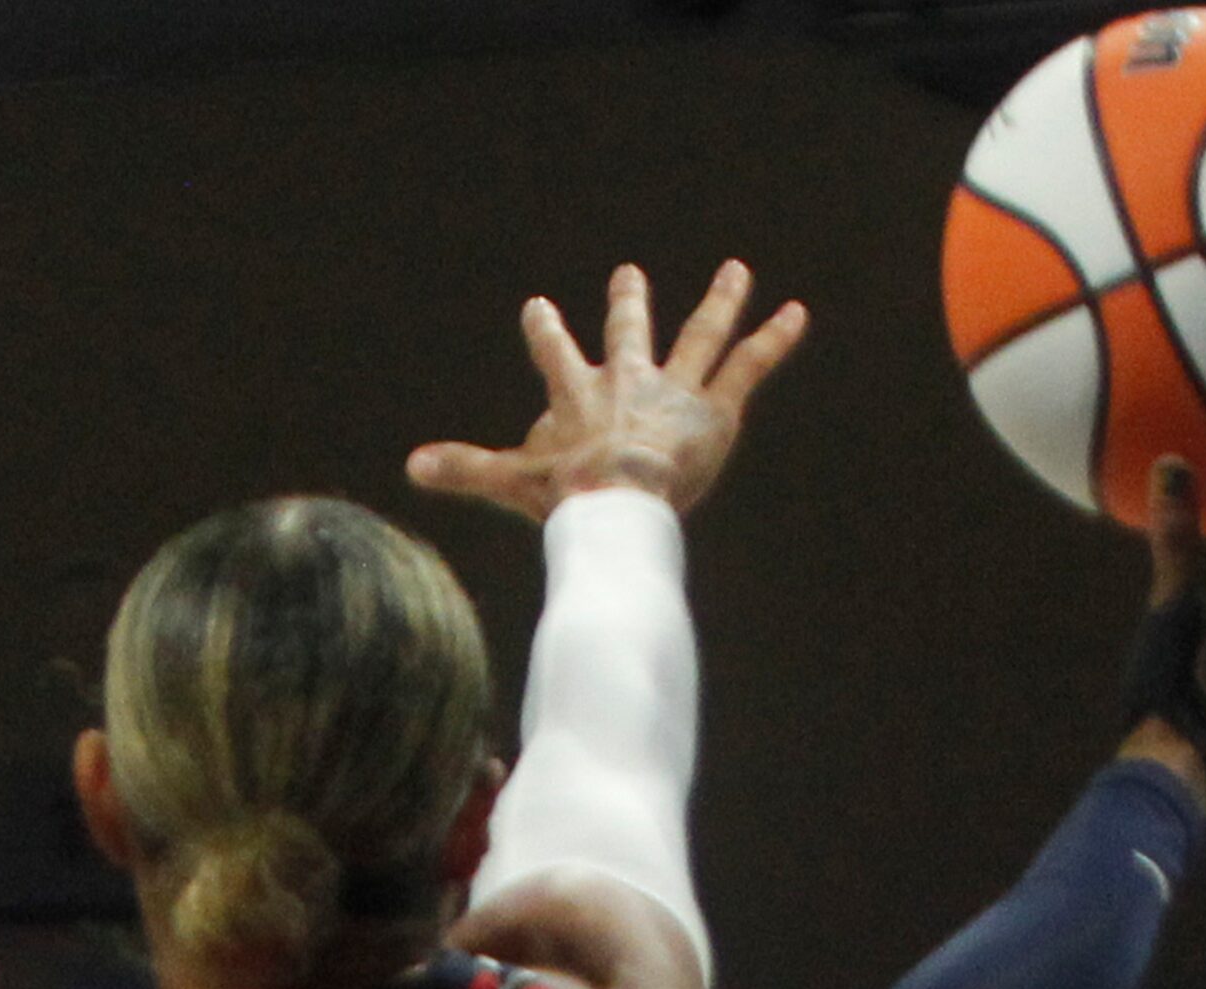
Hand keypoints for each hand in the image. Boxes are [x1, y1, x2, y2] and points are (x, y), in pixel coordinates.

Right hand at [406, 259, 806, 521]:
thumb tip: (410, 466)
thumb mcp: (510, 480)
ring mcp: (675, 389)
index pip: (557, 357)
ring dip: (719, 302)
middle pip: (629, 332)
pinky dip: (772, 338)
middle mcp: (628, 380)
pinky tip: (796, 312)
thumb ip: (464, 469)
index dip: (547, 334)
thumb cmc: (566, 495)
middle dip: (627, 303)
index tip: (539, 308)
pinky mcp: (715, 408)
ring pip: (700, 336)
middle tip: (628, 274)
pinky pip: (747, 364)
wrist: (620, 500)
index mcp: (578, 395)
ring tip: (737, 271)